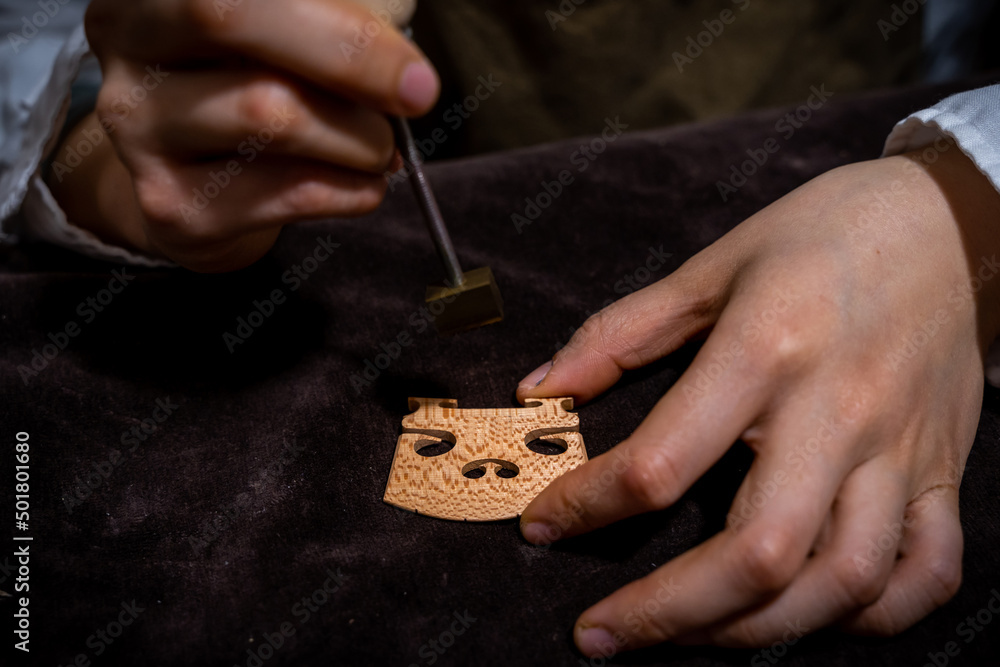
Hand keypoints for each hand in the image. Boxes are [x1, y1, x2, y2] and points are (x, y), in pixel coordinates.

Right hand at [47, 0, 435, 270]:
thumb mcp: (296, 31)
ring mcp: (139, 128)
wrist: (208, 187)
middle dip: (348, 58)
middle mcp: (128, 45)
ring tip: (379, 148)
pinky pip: (282, 191)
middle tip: (417, 95)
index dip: (339, 23)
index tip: (413, 68)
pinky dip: (348, 190)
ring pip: (266, 113)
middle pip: (228, 17)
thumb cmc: (265, 85)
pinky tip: (363, 184)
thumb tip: (405, 66)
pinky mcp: (170, 206)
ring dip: (356, 137)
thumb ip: (339, 19)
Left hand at [516, 143, 999, 654]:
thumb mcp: (711, 267)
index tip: (544, 526)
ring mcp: (898, 450)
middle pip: (756, 553)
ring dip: (755, 629)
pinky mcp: (943, 470)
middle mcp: (835, 412)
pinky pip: (928, 571)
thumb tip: (543, 387)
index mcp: (764, 351)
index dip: (586, 507)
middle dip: (666, 613)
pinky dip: (873, 615)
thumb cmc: (821, 234)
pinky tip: (811, 615)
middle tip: (601, 633)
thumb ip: (620, 333)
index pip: (661, 461)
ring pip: (842, 580)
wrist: (948, 222)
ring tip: (690, 637)